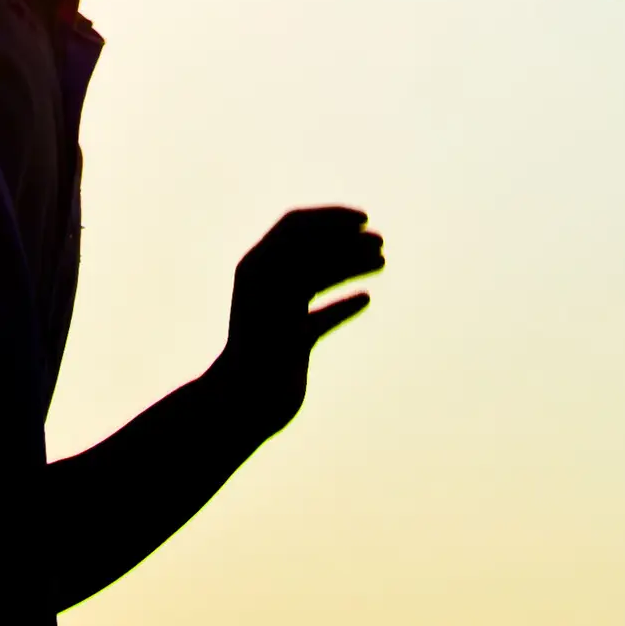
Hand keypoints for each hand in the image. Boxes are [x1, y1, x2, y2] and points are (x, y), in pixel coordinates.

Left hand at [215, 205, 384, 432]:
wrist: (243, 407)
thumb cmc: (258, 356)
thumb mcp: (279, 308)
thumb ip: (302, 271)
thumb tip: (330, 238)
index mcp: (257, 269)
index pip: (296, 227)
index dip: (329, 218)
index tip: (363, 220)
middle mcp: (267, 286)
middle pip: (310, 250)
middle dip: (345, 242)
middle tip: (380, 243)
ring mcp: (280, 313)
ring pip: (319, 279)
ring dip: (350, 265)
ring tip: (381, 262)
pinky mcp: (293, 341)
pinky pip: (322, 314)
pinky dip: (343, 303)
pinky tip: (365, 299)